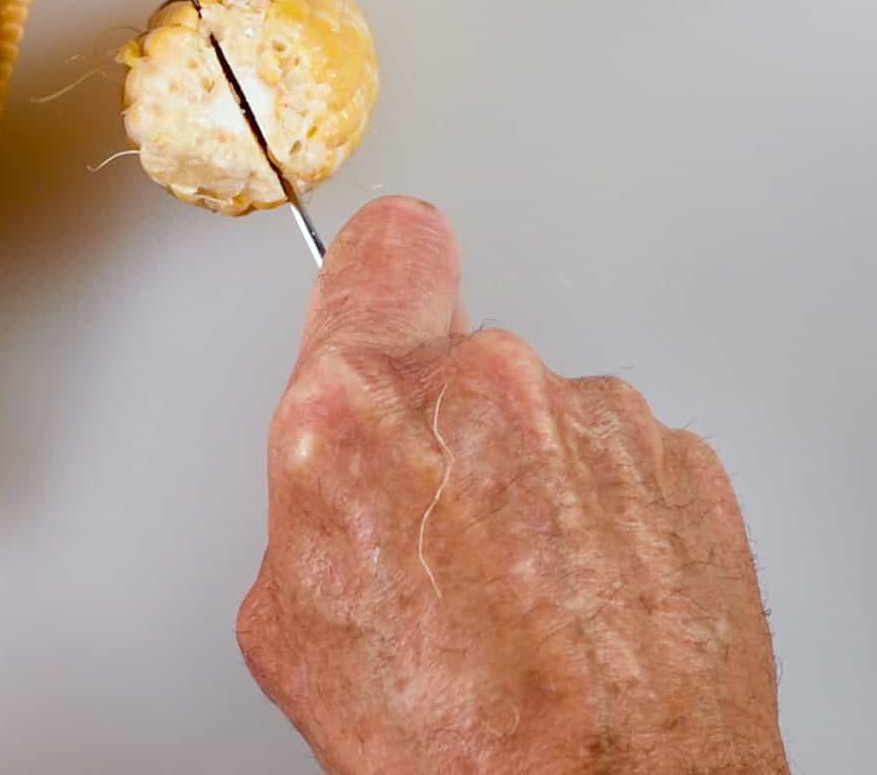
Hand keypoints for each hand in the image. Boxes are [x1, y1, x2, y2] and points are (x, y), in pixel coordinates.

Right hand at [238, 199, 788, 773]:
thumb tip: (334, 461)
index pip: (381, 249)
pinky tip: (587, 589)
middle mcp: (485, 388)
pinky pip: (615, 452)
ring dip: (527, 468)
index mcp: (358, 414)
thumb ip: (309, 490)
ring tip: (529, 582)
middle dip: (443, 416)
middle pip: (457, 349)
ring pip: (539, 406)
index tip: (386, 280)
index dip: (380, 271)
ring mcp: (595, 419)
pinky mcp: (679, 458)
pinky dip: (599, 503)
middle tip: (448, 521)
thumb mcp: (296, 623)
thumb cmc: (454, 747)